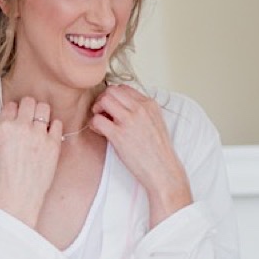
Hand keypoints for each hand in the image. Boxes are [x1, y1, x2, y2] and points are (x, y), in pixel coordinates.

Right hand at [0, 95, 62, 224]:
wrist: (17, 199)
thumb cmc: (3, 179)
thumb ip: (4, 131)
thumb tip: (13, 119)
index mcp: (3, 128)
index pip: (11, 105)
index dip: (14, 111)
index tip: (16, 118)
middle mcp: (21, 127)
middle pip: (29, 101)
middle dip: (29, 108)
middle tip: (29, 119)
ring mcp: (39, 135)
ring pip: (44, 108)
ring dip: (41, 114)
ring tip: (40, 125)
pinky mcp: (54, 144)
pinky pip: (57, 124)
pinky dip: (53, 127)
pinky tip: (48, 136)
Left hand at [89, 85, 191, 221]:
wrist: (163, 170)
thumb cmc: (158, 152)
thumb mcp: (155, 123)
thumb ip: (142, 112)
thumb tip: (122, 107)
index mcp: (150, 104)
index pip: (124, 88)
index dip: (114, 97)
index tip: (112, 108)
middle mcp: (140, 109)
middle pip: (112, 91)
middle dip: (103, 100)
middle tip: (103, 113)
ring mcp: (129, 121)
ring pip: (104, 100)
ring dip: (97, 110)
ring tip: (102, 122)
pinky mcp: (119, 135)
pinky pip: (97, 119)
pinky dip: (94, 124)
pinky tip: (100, 132)